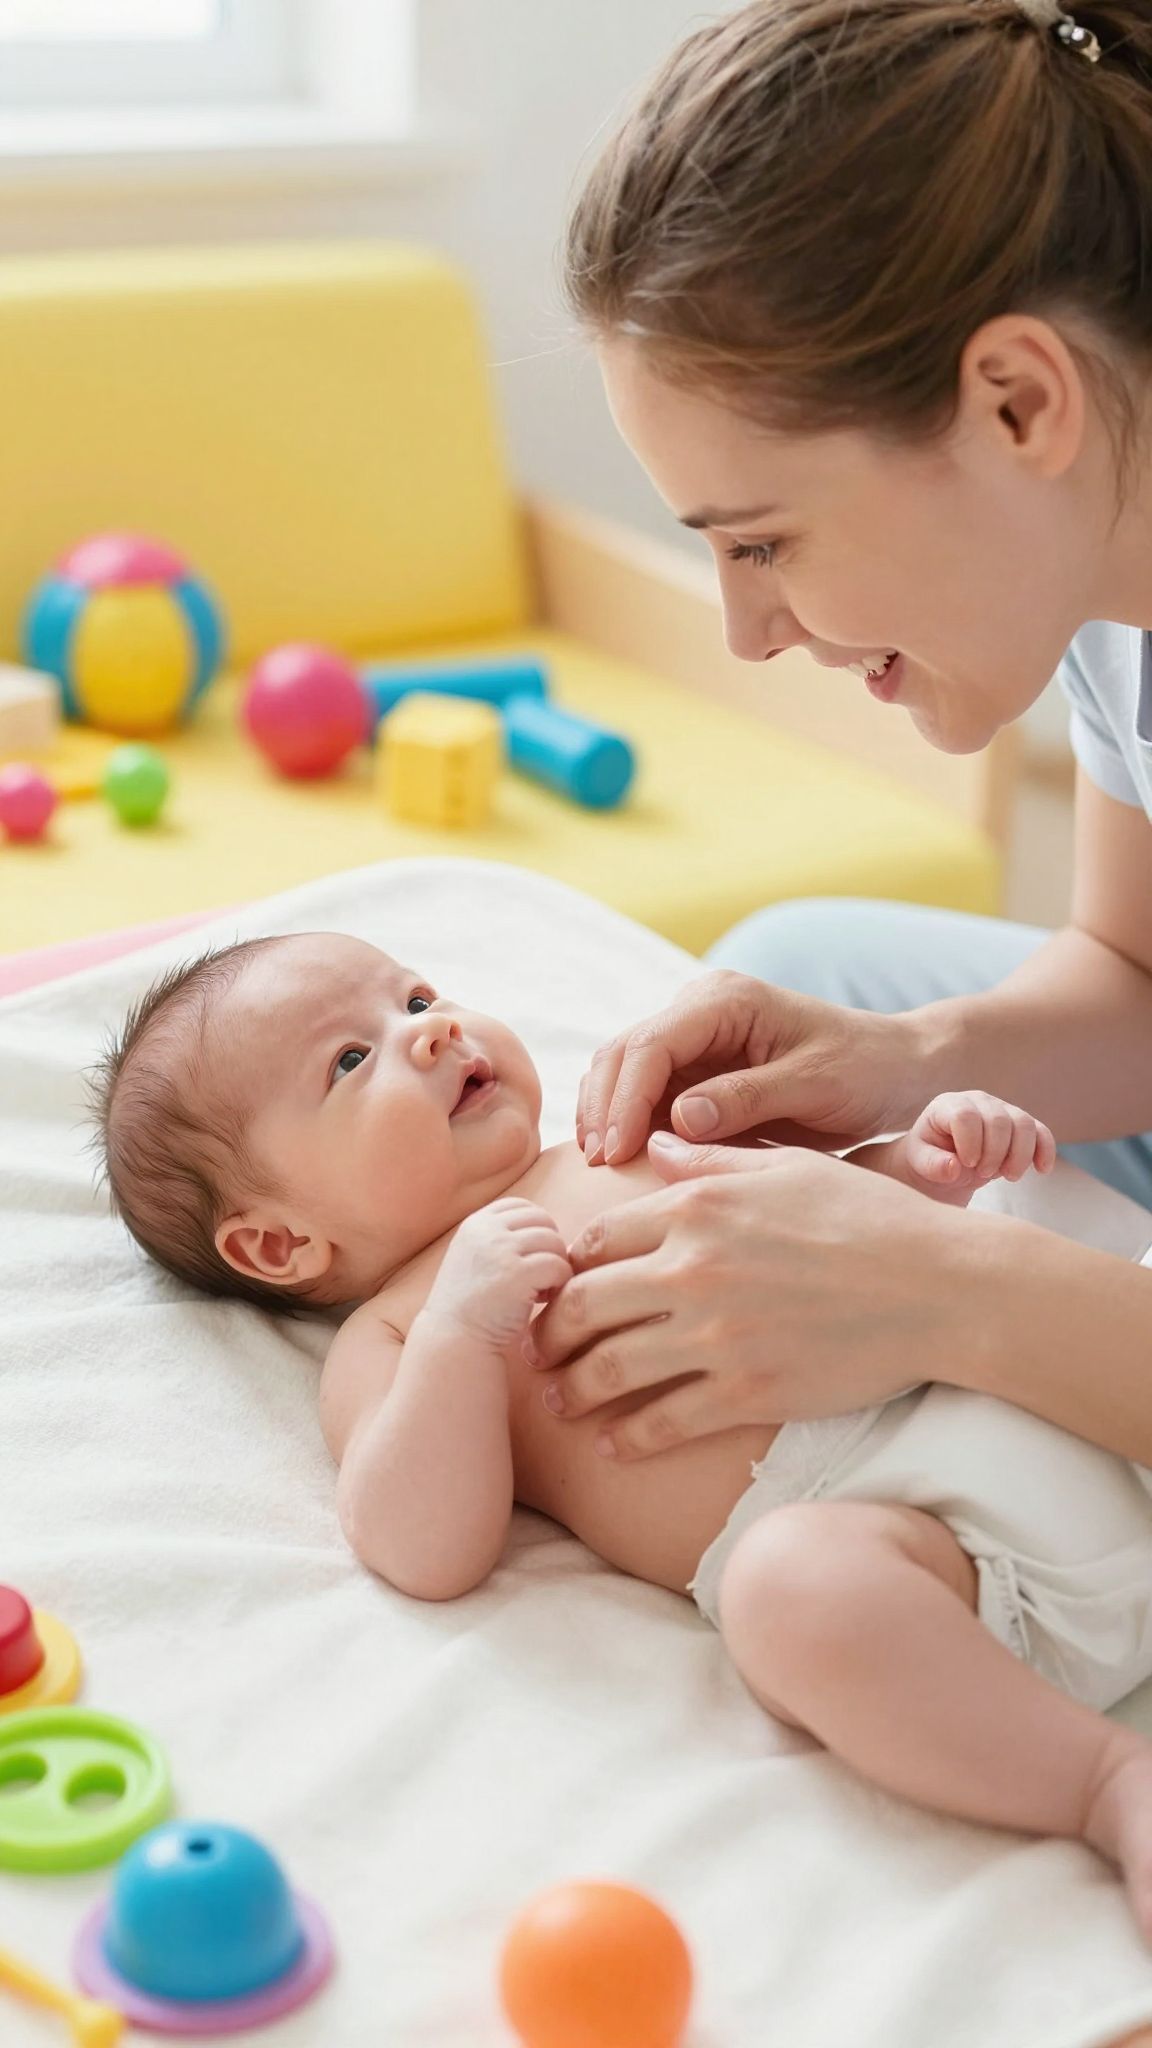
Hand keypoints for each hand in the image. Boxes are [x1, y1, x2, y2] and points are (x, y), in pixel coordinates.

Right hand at [425, 1198, 571, 1352]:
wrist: (453, 1341)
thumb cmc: (470, 1307)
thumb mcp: (475, 1259)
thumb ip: (504, 1240)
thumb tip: (560, 1237)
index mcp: (475, 1223)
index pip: (522, 1207)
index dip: (536, 1229)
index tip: (531, 1258)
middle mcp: (486, 1230)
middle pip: (543, 1221)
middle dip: (549, 1248)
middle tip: (540, 1278)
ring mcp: (501, 1250)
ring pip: (554, 1242)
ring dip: (555, 1267)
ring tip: (541, 1291)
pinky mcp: (517, 1274)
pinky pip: (559, 1265)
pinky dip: (560, 1283)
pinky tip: (544, 1300)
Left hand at [529, 1132, 977, 1458]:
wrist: (939, 1287)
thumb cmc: (871, 1217)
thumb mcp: (789, 1167)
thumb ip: (715, 1158)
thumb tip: (661, 1141)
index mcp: (698, 1206)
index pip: (595, 1240)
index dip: (562, 1267)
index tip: (552, 1287)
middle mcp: (692, 1268)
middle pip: (580, 1305)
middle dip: (546, 1331)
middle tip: (535, 1349)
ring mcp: (715, 1335)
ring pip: (607, 1368)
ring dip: (572, 1389)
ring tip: (559, 1399)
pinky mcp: (745, 1392)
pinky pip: (661, 1422)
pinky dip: (625, 1437)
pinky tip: (611, 1445)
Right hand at [576, 969, 928, 1165]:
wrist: (894, 1069)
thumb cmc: (864, 1071)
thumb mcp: (814, 1086)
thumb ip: (746, 1099)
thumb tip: (679, 1120)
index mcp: (726, 999)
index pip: (651, 1043)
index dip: (625, 1099)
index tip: (617, 1151)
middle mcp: (700, 1007)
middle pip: (623, 1052)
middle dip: (603, 1106)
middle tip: (599, 1166)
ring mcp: (694, 1037)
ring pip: (624, 1070)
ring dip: (607, 1114)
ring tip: (602, 1169)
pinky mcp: (696, 1067)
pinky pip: (646, 1092)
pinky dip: (627, 1121)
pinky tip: (623, 1161)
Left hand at [898, 1091, 1055, 1202]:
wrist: (946, 1159)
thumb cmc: (930, 1156)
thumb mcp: (920, 1162)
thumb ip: (932, 1165)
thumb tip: (953, 1167)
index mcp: (948, 1105)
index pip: (966, 1116)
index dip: (971, 1142)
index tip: (968, 1164)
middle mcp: (977, 1101)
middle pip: (999, 1121)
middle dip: (995, 1153)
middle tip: (982, 1174)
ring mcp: (1002, 1109)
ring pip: (1024, 1124)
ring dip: (1020, 1155)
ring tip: (1007, 1176)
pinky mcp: (1020, 1123)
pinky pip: (1040, 1131)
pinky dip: (1045, 1150)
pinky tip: (1042, 1170)